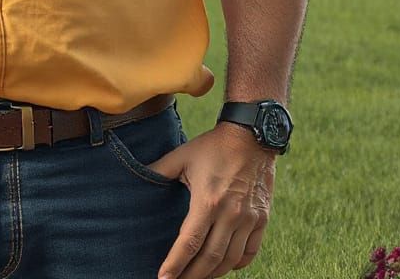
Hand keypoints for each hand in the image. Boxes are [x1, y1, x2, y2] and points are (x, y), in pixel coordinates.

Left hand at [150, 123, 275, 278]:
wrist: (251, 135)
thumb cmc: (213, 146)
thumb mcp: (182, 155)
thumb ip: (159, 170)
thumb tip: (137, 175)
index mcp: (208, 201)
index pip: (189, 242)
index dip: (176, 264)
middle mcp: (230, 214)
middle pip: (210, 259)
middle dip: (192, 276)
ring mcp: (248, 219)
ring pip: (231, 260)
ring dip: (213, 273)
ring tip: (197, 276)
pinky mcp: (261, 219)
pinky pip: (250, 253)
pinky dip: (236, 264)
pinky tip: (223, 266)